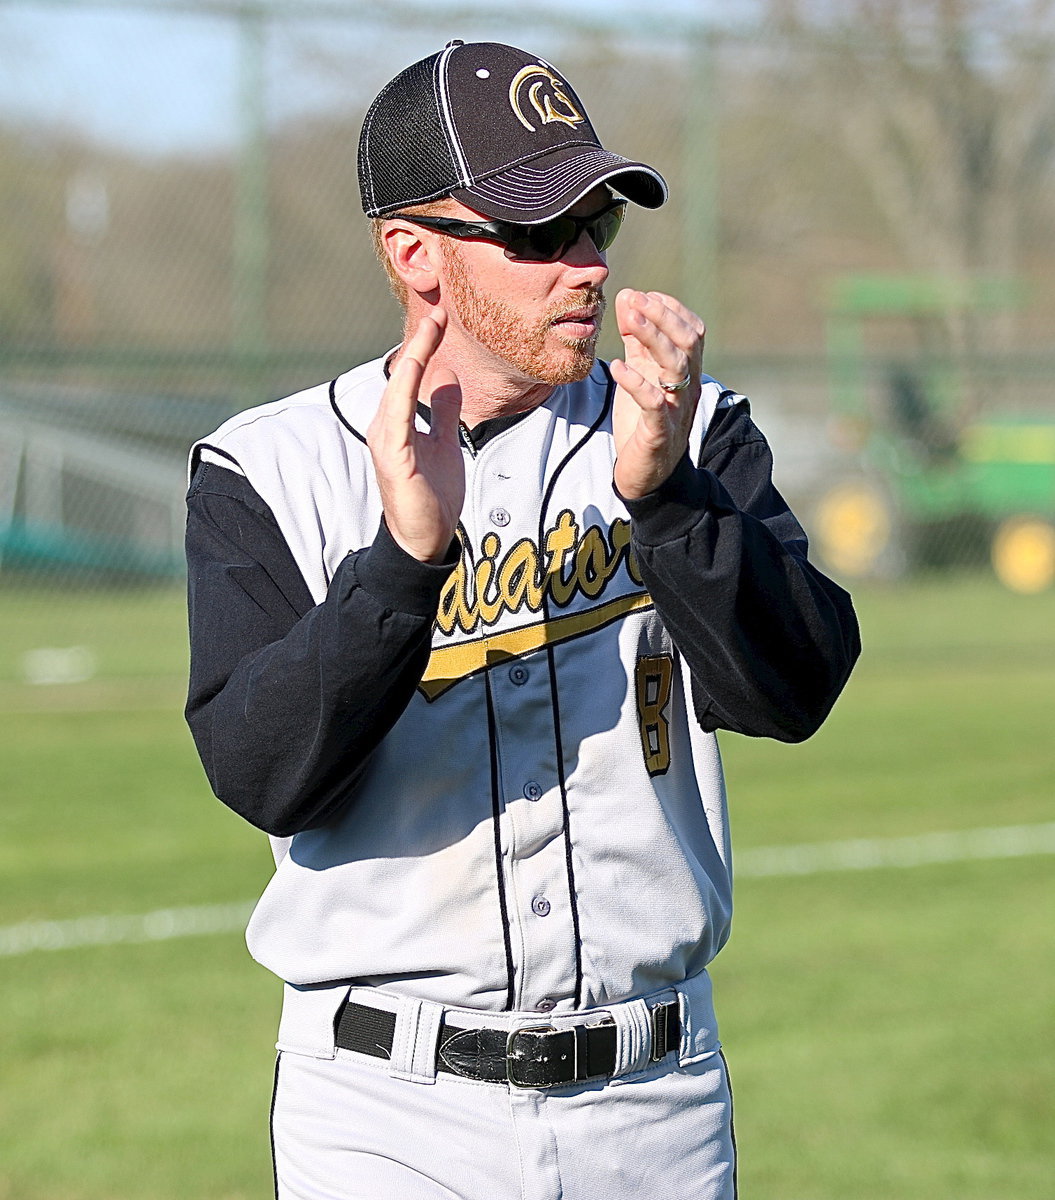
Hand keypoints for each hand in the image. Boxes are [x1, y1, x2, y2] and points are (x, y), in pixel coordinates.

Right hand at [367, 309, 464, 562]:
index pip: (410, 377)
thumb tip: (448, 379)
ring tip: (430, 329)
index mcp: (398, 424)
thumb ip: (443, 413)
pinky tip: (415, 366)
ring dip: (414, 357)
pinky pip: (398, 415)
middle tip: (439, 312)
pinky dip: (405, 388)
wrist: (424, 539)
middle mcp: (386, 427)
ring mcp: (387, 441)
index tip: (441, 319)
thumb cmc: (432, 496)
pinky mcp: (393, 457)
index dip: (425, 347)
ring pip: (398, 390)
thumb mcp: (444, 444)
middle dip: (419, 343)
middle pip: (401, 376)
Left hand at [609, 290, 705, 498]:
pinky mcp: (660, 431)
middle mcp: (687, 386)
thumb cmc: (644, 420)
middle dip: (664, 315)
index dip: (670, 308)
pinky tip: (617, 366)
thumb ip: (636, 338)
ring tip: (630, 319)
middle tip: (637, 298)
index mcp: (686, 371)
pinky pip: (654, 403)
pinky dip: (636, 383)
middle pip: (689, 341)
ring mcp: (676, 408)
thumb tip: (628, 297)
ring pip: (676, 366)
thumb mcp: (641, 372)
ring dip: (653, 338)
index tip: (642, 295)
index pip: (692, 329)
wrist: (648, 475)